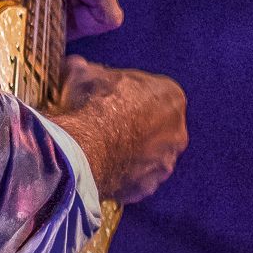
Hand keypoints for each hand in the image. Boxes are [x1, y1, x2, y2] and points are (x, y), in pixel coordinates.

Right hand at [49, 56, 186, 204]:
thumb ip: (87, 71)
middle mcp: (177, 131)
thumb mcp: (85, 76)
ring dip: (130, 152)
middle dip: (135, 125)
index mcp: (171, 96)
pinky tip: (101, 167)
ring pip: (148, 155)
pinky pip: (136, 179)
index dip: (128, 94)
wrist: (85, 148)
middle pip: (155, 126)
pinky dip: (122, 174)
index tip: (109, 98)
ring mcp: (165, 162)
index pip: (152, 93)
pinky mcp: (149, 186)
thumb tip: (75, 65)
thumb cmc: (91, 106)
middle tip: (106, 125)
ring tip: (101, 149)